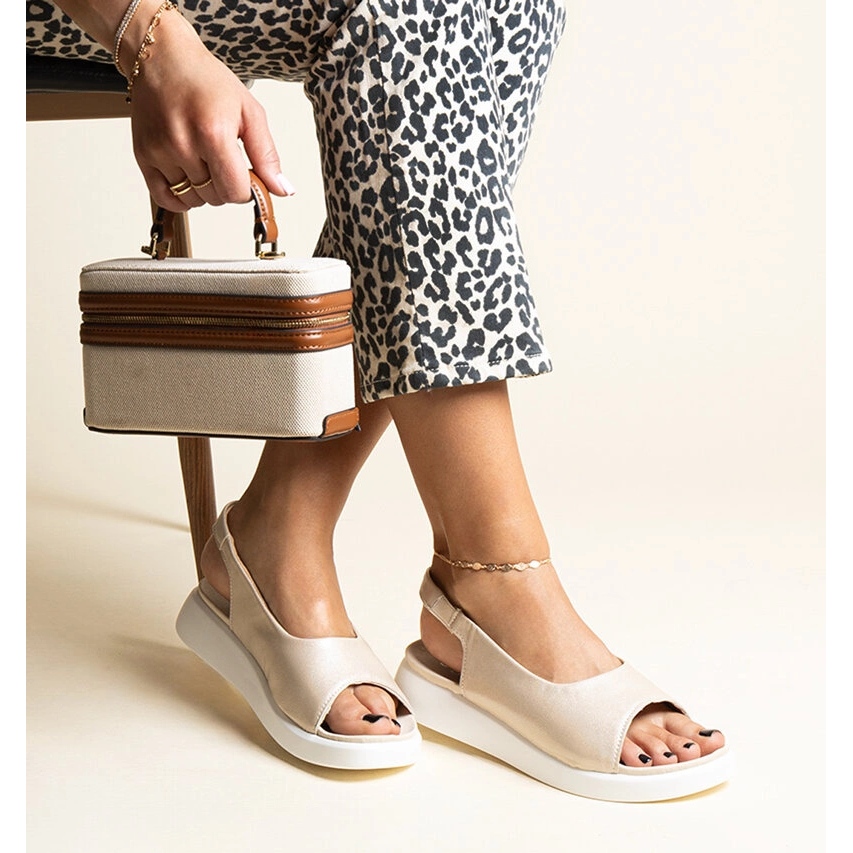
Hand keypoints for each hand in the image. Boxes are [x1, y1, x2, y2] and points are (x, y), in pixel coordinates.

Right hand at [127, 9, 293, 211]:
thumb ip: (267, 155)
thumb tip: (282, 190)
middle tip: (224, 161)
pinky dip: (180, 197)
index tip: (246, 175)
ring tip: (205, 163)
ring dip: (204, 191)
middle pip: (215, 198)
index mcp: (213, 132)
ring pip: (192, 200)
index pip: (236, 192)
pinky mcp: (142, 156)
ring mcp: (159, 151)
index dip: (247, 189)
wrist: (161, 57)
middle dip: (226, 186)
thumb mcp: (249, 111)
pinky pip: (165, 198)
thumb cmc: (205, 80)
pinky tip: (189, 179)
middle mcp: (182, 144)